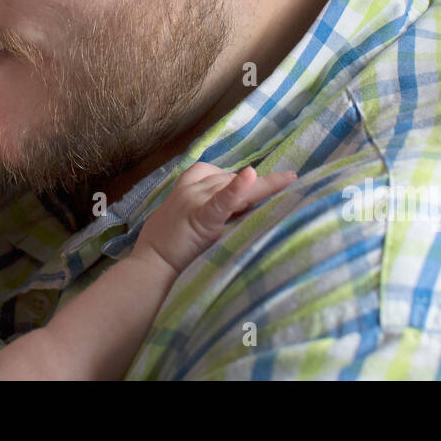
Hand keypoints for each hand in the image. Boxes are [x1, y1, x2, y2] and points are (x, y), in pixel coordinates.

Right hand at [133, 163, 297, 272]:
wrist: (150, 266)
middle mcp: (192, 189)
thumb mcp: (183, 218)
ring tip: (289, 181)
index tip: (262, 176)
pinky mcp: (200, 218)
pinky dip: (235, 190)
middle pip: (230, 179)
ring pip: (232, 187)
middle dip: (257, 184)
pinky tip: (250, 177)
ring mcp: (195, 201)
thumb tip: (233, 207)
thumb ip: (204, 207)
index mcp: (187, 187)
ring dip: (261, 186)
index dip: (240, 177)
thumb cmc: (166, 246)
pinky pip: (220, 202)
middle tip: (289, 180)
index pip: (218, 174)